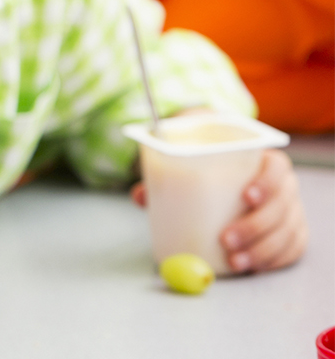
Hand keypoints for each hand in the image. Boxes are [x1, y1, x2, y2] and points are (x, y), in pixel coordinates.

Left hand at [131, 149, 307, 272]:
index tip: (246, 196)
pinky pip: (292, 249)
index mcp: (264, 163)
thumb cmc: (209, 171)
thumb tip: (139, 195)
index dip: (267, 182)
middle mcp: (283, 187)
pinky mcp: (291, 234)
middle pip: (282, 205)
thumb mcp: (190, 167)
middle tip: (226, 239)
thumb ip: (166, 177)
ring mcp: (291, 212)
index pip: (276, 168)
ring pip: (286, 231)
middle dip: (256, 225)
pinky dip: (275, 260)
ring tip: (236, 261)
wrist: (224, 184)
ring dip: (263, 249)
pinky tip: (255, 268)